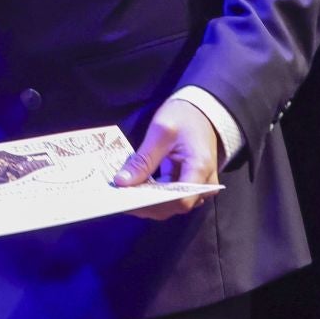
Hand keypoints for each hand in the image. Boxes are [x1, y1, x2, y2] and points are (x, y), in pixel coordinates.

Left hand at [112, 96, 222, 218]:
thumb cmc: (183, 117)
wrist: (201, 112)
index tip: (125, 198)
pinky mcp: (188, 185)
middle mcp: (203, 185)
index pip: (179, 200)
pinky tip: (131, 188)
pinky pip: (168, 196)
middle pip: (173, 206)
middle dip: (144, 204)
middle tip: (116, 198)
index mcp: (200, 169)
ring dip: (145, 201)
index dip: (151, 203)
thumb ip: (143, 159)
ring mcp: (197, 187)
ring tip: (119, 194)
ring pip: (169, 204)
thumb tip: (121, 182)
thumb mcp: (160, 132)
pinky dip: (150, 194)